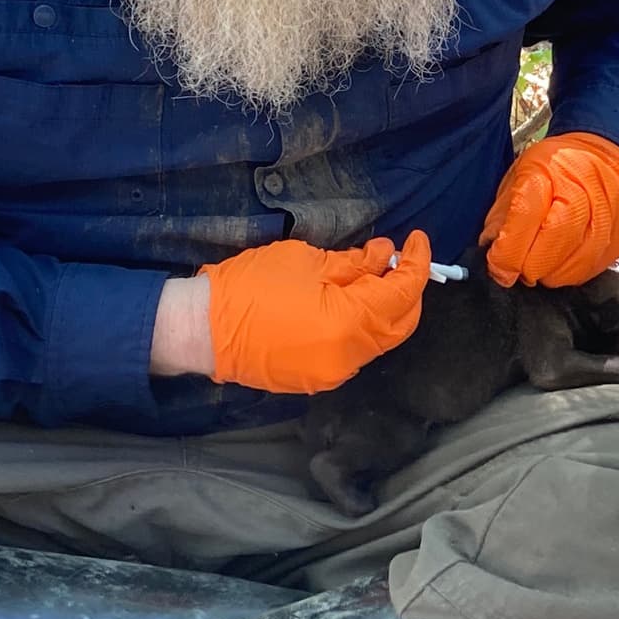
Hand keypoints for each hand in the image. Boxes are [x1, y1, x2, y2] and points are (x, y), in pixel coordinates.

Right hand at [199, 231, 430, 393]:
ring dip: (385, 308)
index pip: (402, 293)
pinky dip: (363, 325)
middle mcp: (349, 357)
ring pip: (379, 339)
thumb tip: (384, 256)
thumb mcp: (307, 261)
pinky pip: (355, 350)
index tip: (417, 240)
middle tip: (399, 260)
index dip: (416, 264)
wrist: (201, 330)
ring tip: (371, 275)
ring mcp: (334, 373)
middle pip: (400, 324)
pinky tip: (349, 301)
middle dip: (407, 290)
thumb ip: (354, 263)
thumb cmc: (249, 288)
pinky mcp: (317, 378)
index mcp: (348, 324)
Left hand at [480, 132, 618, 287]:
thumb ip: (504, 213)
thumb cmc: (559, 166)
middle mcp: (586, 192)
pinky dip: (573, 272)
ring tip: (541, 264)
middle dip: (529, 267)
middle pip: (553, 247)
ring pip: (576, 266)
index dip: (507, 253)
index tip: (497, 268)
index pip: (525, 219)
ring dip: (551, 274)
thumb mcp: (521, 174)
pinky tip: (563, 261)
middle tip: (518, 268)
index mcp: (551, 171)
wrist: (609, 154)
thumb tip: (491, 249)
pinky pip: (596, 268)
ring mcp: (613, 214)